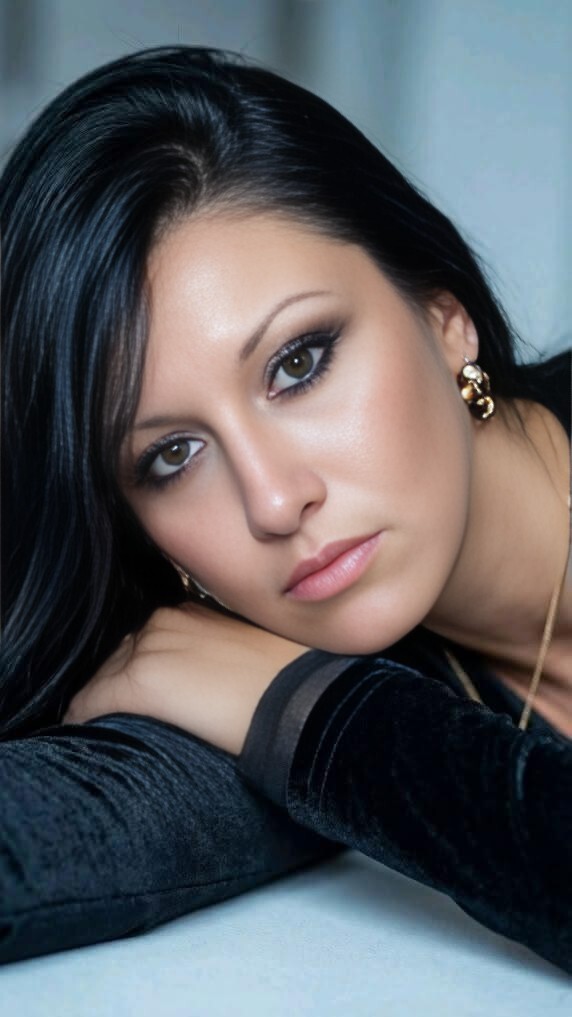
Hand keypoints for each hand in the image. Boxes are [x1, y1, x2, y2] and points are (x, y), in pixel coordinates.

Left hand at [63, 603, 308, 753]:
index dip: (145, 670)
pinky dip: (82, 717)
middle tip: (129, 717)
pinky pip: (91, 701)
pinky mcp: (139, 681)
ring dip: (105, 700)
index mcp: (191, 609)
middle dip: (121, 684)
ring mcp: (150, 648)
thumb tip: (206, 681)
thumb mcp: (247, 652)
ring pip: (105, 677)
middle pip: (122, 655)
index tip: (149, 696)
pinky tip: (82, 732)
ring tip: (108, 728)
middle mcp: (165, 620)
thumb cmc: (287, 682)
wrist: (299, 701)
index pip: (149, 640)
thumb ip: (216, 653)